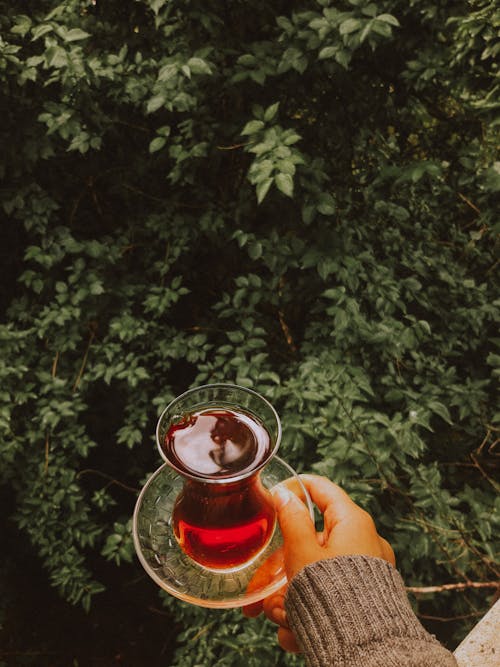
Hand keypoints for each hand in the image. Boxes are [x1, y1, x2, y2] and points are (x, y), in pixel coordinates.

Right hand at [243, 474, 394, 652]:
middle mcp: (361, 543)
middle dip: (280, 571)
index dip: (296, 487)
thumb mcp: (303, 553)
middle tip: (259, 590)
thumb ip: (291, 520)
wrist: (367, 652)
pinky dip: (308, 612)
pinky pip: (328, 596)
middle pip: (309, 545)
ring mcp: (363, 572)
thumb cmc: (337, 599)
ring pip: (313, 575)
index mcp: (351, 522)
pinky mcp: (362, 597)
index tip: (276, 493)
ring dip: (290, 598)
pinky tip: (296, 632)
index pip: (321, 489)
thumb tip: (284, 495)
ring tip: (282, 620)